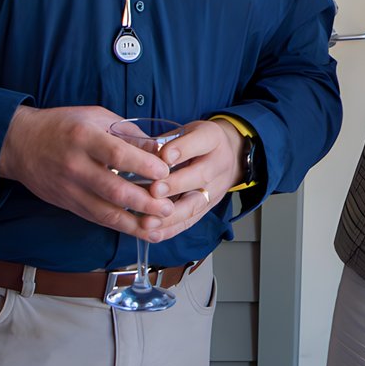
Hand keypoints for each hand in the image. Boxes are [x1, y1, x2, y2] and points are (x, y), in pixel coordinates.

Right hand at [0, 104, 175, 233]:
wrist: (20, 144)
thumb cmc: (62, 125)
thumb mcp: (95, 116)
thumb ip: (127, 133)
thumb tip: (159, 149)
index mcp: (83, 137)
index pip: (118, 154)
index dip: (144, 165)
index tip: (165, 172)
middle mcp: (75, 165)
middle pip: (114, 190)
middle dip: (145, 202)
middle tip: (169, 206)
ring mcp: (70, 188)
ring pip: (105, 212)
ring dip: (135, 223)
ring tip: (159, 225)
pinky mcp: (68, 204)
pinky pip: (97, 219)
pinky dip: (120, 227)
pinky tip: (140, 230)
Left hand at [133, 119, 242, 244]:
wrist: (228, 155)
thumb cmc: (197, 142)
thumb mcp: (186, 131)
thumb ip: (165, 141)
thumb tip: (136, 152)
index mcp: (213, 138)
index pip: (201, 142)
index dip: (183, 149)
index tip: (164, 154)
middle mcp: (219, 164)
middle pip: (201, 176)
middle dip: (176, 185)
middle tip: (154, 191)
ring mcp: (216, 189)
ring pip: (196, 204)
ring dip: (171, 215)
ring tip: (148, 221)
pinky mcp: (208, 208)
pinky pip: (191, 221)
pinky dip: (170, 229)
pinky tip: (152, 234)